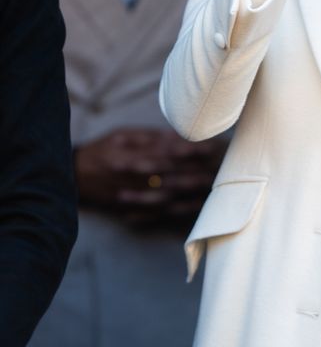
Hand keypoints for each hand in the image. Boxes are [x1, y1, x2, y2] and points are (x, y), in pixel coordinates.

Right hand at [75, 128, 224, 226]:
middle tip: (220, 165)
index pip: (165, 153)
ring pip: (169, 194)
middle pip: (171, 174)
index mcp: (129, 156)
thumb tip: (176, 135)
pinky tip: (197, 203)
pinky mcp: (133, 209)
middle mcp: (132, 178)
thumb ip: (149, 137)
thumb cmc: (101, 151)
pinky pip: (160, 211)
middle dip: (197, 169)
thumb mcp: (120, 135)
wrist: (75, 178)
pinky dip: (179, 208)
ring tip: (214, 182)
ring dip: (192, 189)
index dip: (189, 150)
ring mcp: (133, 196)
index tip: (210, 146)